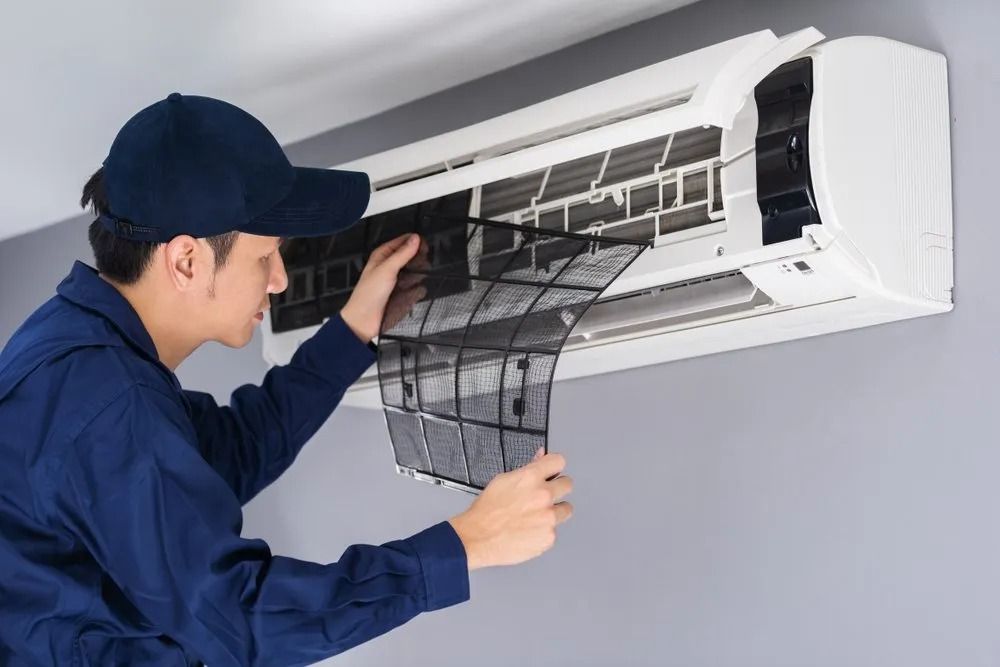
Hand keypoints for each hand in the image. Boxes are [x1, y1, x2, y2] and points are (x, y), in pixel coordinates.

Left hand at [340, 234, 428, 342]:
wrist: (364, 320)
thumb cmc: (367, 295)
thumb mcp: (387, 269)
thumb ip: (403, 253)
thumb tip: (415, 239)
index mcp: (382, 256)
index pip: (402, 242)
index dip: (413, 242)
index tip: (423, 245)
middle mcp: (390, 267)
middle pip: (411, 258)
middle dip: (418, 261)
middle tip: (421, 264)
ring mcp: (397, 281)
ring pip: (415, 273)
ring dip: (418, 276)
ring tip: (413, 280)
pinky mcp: (402, 294)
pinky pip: (416, 289)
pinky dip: (417, 290)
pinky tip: (413, 292)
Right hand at [448, 450, 573, 569]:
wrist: (477, 538)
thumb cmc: (486, 511)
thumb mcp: (503, 480)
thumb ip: (527, 469)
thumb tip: (541, 457)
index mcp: (531, 478)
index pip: (559, 461)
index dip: (554, 466)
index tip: (552, 471)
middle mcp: (543, 496)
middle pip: (568, 484)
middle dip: (558, 488)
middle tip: (544, 496)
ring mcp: (548, 518)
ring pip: (566, 509)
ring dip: (555, 511)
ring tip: (536, 516)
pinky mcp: (549, 537)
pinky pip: (555, 530)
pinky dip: (545, 531)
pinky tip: (530, 530)